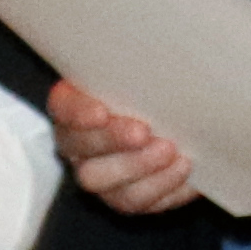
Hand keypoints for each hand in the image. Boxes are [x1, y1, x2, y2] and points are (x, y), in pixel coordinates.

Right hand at [47, 76, 197, 218]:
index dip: (79, 114)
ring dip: (144, 170)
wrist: (169, 115)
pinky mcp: (129, 197)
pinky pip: (143, 202)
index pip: (64, 109)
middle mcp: (80, 149)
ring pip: (113, 187)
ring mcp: (104, 179)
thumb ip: (133, 67)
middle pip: (84, 155)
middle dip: (114, 144)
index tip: (101, 112)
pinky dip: (167, 189)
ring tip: (173, 152)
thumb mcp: (134, 70)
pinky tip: (186, 171)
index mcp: (73, 110)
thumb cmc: (145, 86)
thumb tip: (159, 47)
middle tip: (144, 132)